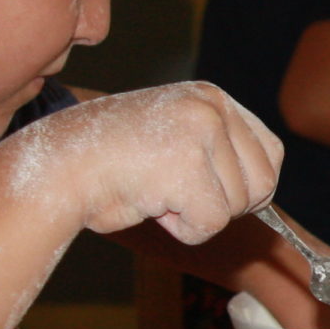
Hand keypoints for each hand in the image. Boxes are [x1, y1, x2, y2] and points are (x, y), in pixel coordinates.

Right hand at [11, 82, 282, 241]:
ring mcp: (201, 132)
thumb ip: (217, 152)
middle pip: (262, 185)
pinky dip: (183, 231)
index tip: (210, 193)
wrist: (59, 166)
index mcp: (211, 97)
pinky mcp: (187, 165)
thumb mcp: (176, 140)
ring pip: (236, 207)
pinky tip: (152, 205)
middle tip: (175, 194)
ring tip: (155, 192)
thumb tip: (264, 193)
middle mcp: (211, 107)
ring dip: (196, 216)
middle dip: (222, 205)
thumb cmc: (112, 162)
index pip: (270, 153)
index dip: (246, 187)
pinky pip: (211, 224)